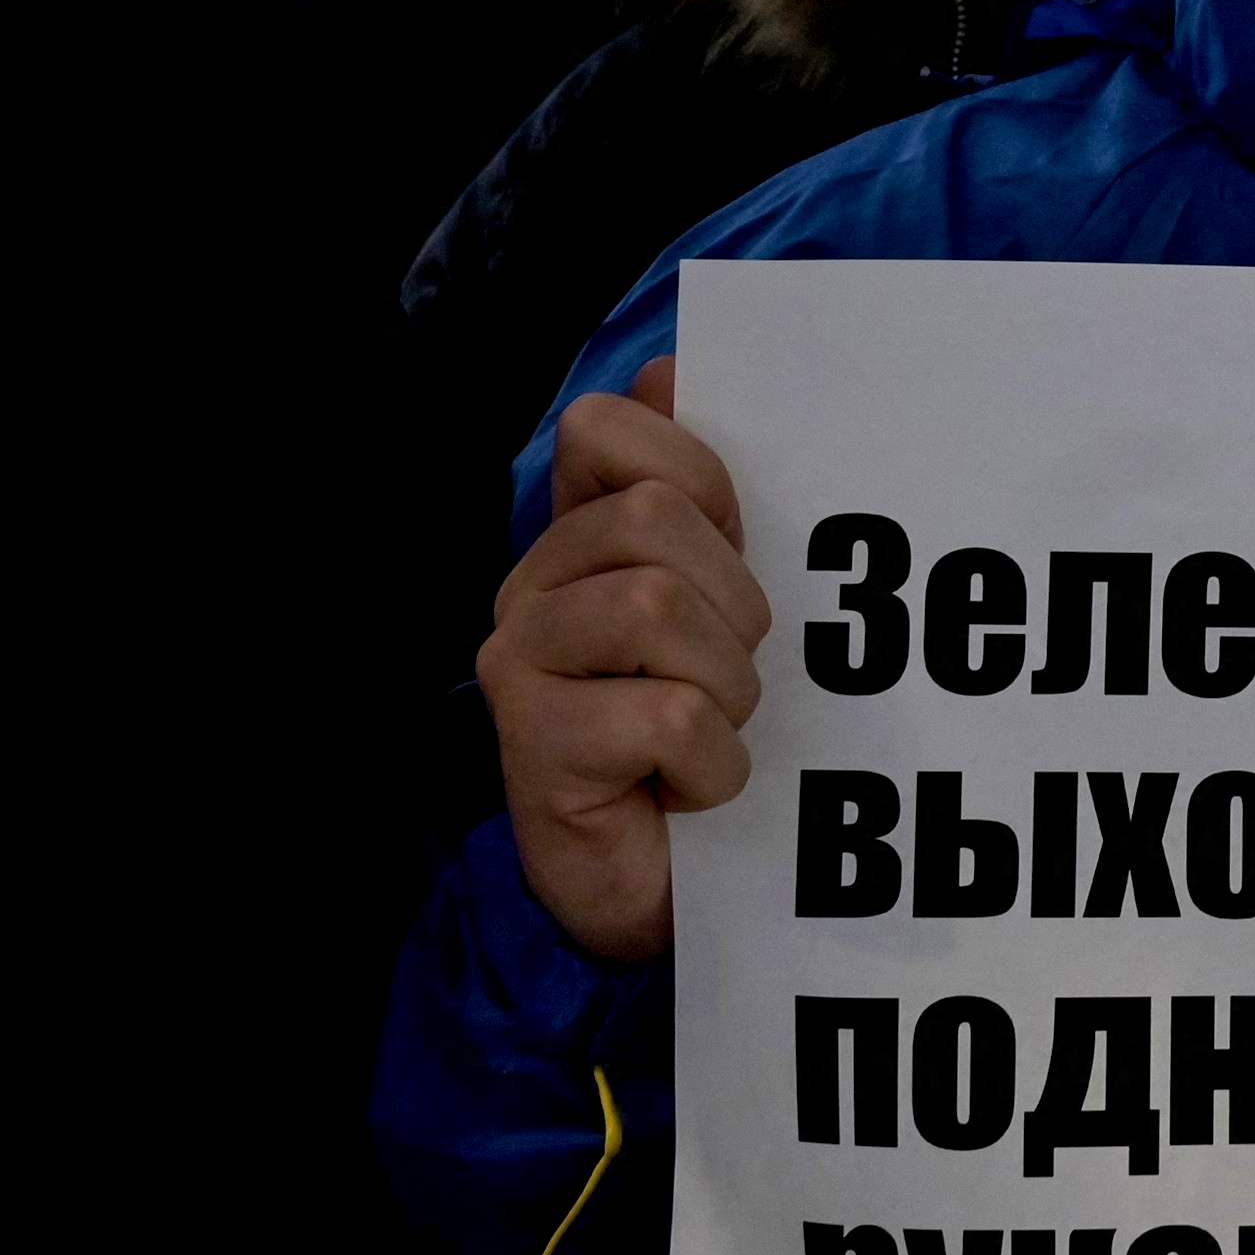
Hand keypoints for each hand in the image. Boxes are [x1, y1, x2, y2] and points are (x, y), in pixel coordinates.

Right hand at [482, 354, 769, 961]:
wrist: (669, 888)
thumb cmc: (703, 735)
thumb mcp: (723, 601)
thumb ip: (700, 491)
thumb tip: (669, 365)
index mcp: (575, 538)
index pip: (604, 430)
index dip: (697, 475)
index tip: (733, 547)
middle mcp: (530, 589)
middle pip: (652, 520)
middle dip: (732, 600)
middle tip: (734, 672)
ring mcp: (519, 667)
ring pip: (655, 608)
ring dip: (726, 683)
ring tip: (717, 730)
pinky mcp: (532, 750)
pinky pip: (664, 715)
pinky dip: (714, 761)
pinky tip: (696, 788)